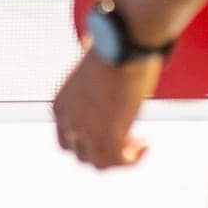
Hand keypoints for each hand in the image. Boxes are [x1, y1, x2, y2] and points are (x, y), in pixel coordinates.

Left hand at [53, 49, 159, 168]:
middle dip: (103, 150)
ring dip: (119, 156)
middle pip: (81, 154)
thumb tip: (93, 46)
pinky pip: (120, 161)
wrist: (121, 45)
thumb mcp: (92, 63)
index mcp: (61, 106)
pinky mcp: (108, 137)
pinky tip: (146, 143)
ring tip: (138, 142)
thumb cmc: (111, 45)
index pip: (67, 139)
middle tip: (128, 138)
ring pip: (99, 163)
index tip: (111, 129)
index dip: (88, 140)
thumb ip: (90, 67)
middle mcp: (68, 122)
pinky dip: (134, 158)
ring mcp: (86, 132)